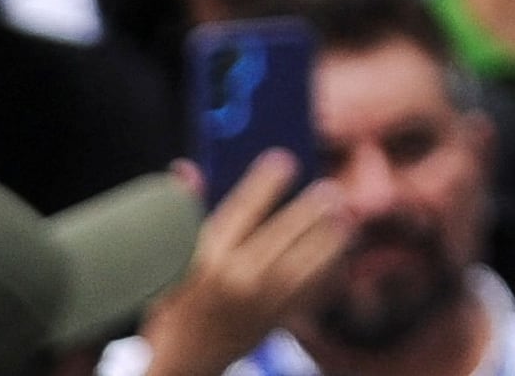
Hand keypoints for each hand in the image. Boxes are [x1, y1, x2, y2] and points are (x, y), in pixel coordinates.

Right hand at [140, 154, 347, 375]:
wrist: (184, 364)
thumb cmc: (174, 305)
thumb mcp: (169, 262)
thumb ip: (184, 212)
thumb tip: (186, 167)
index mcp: (209, 258)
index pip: (244, 208)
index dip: (267, 180)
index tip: (284, 159)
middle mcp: (237, 279)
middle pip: (286, 232)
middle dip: (312, 206)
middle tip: (329, 189)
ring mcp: (261, 302)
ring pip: (310, 261)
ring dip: (331, 237)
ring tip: (345, 217)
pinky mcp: (278, 321)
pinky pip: (314, 290)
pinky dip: (331, 268)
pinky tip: (340, 251)